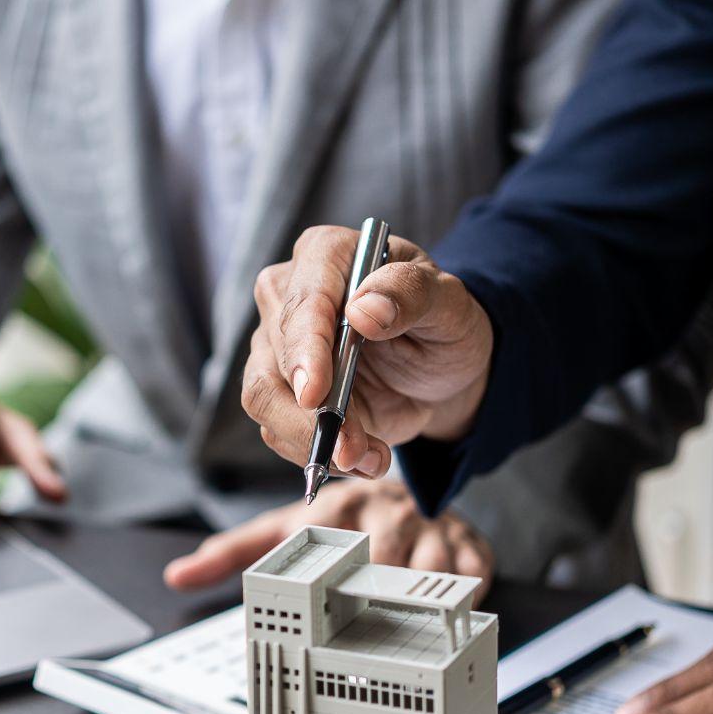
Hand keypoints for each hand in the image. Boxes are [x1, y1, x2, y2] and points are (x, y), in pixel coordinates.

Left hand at [162, 480, 495, 594]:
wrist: (407, 493)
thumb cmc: (342, 519)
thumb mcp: (286, 529)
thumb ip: (234, 553)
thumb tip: (178, 575)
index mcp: (338, 508)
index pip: (333, 540)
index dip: (335, 571)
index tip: (330, 599)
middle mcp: (385, 512)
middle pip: (387, 562)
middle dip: (380, 595)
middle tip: (369, 625)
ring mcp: (429, 526)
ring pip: (433, 569)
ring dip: (422, 599)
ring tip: (409, 625)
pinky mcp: (468, 541)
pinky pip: (475, 573)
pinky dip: (465, 596)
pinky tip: (449, 609)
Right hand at [240, 226, 493, 477]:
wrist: (440, 371)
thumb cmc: (443, 325)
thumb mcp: (450, 305)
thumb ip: (412, 294)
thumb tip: (365, 310)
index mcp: (327, 254)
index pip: (303, 302)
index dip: (305, 349)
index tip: (315, 395)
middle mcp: (289, 293)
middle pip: (275, 355)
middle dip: (314, 413)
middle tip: (357, 450)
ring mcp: (278, 344)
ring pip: (263, 397)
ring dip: (311, 440)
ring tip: (367, 459)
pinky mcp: (280, 389)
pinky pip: (277, 428)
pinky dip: (315, 452)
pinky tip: (363, 456)